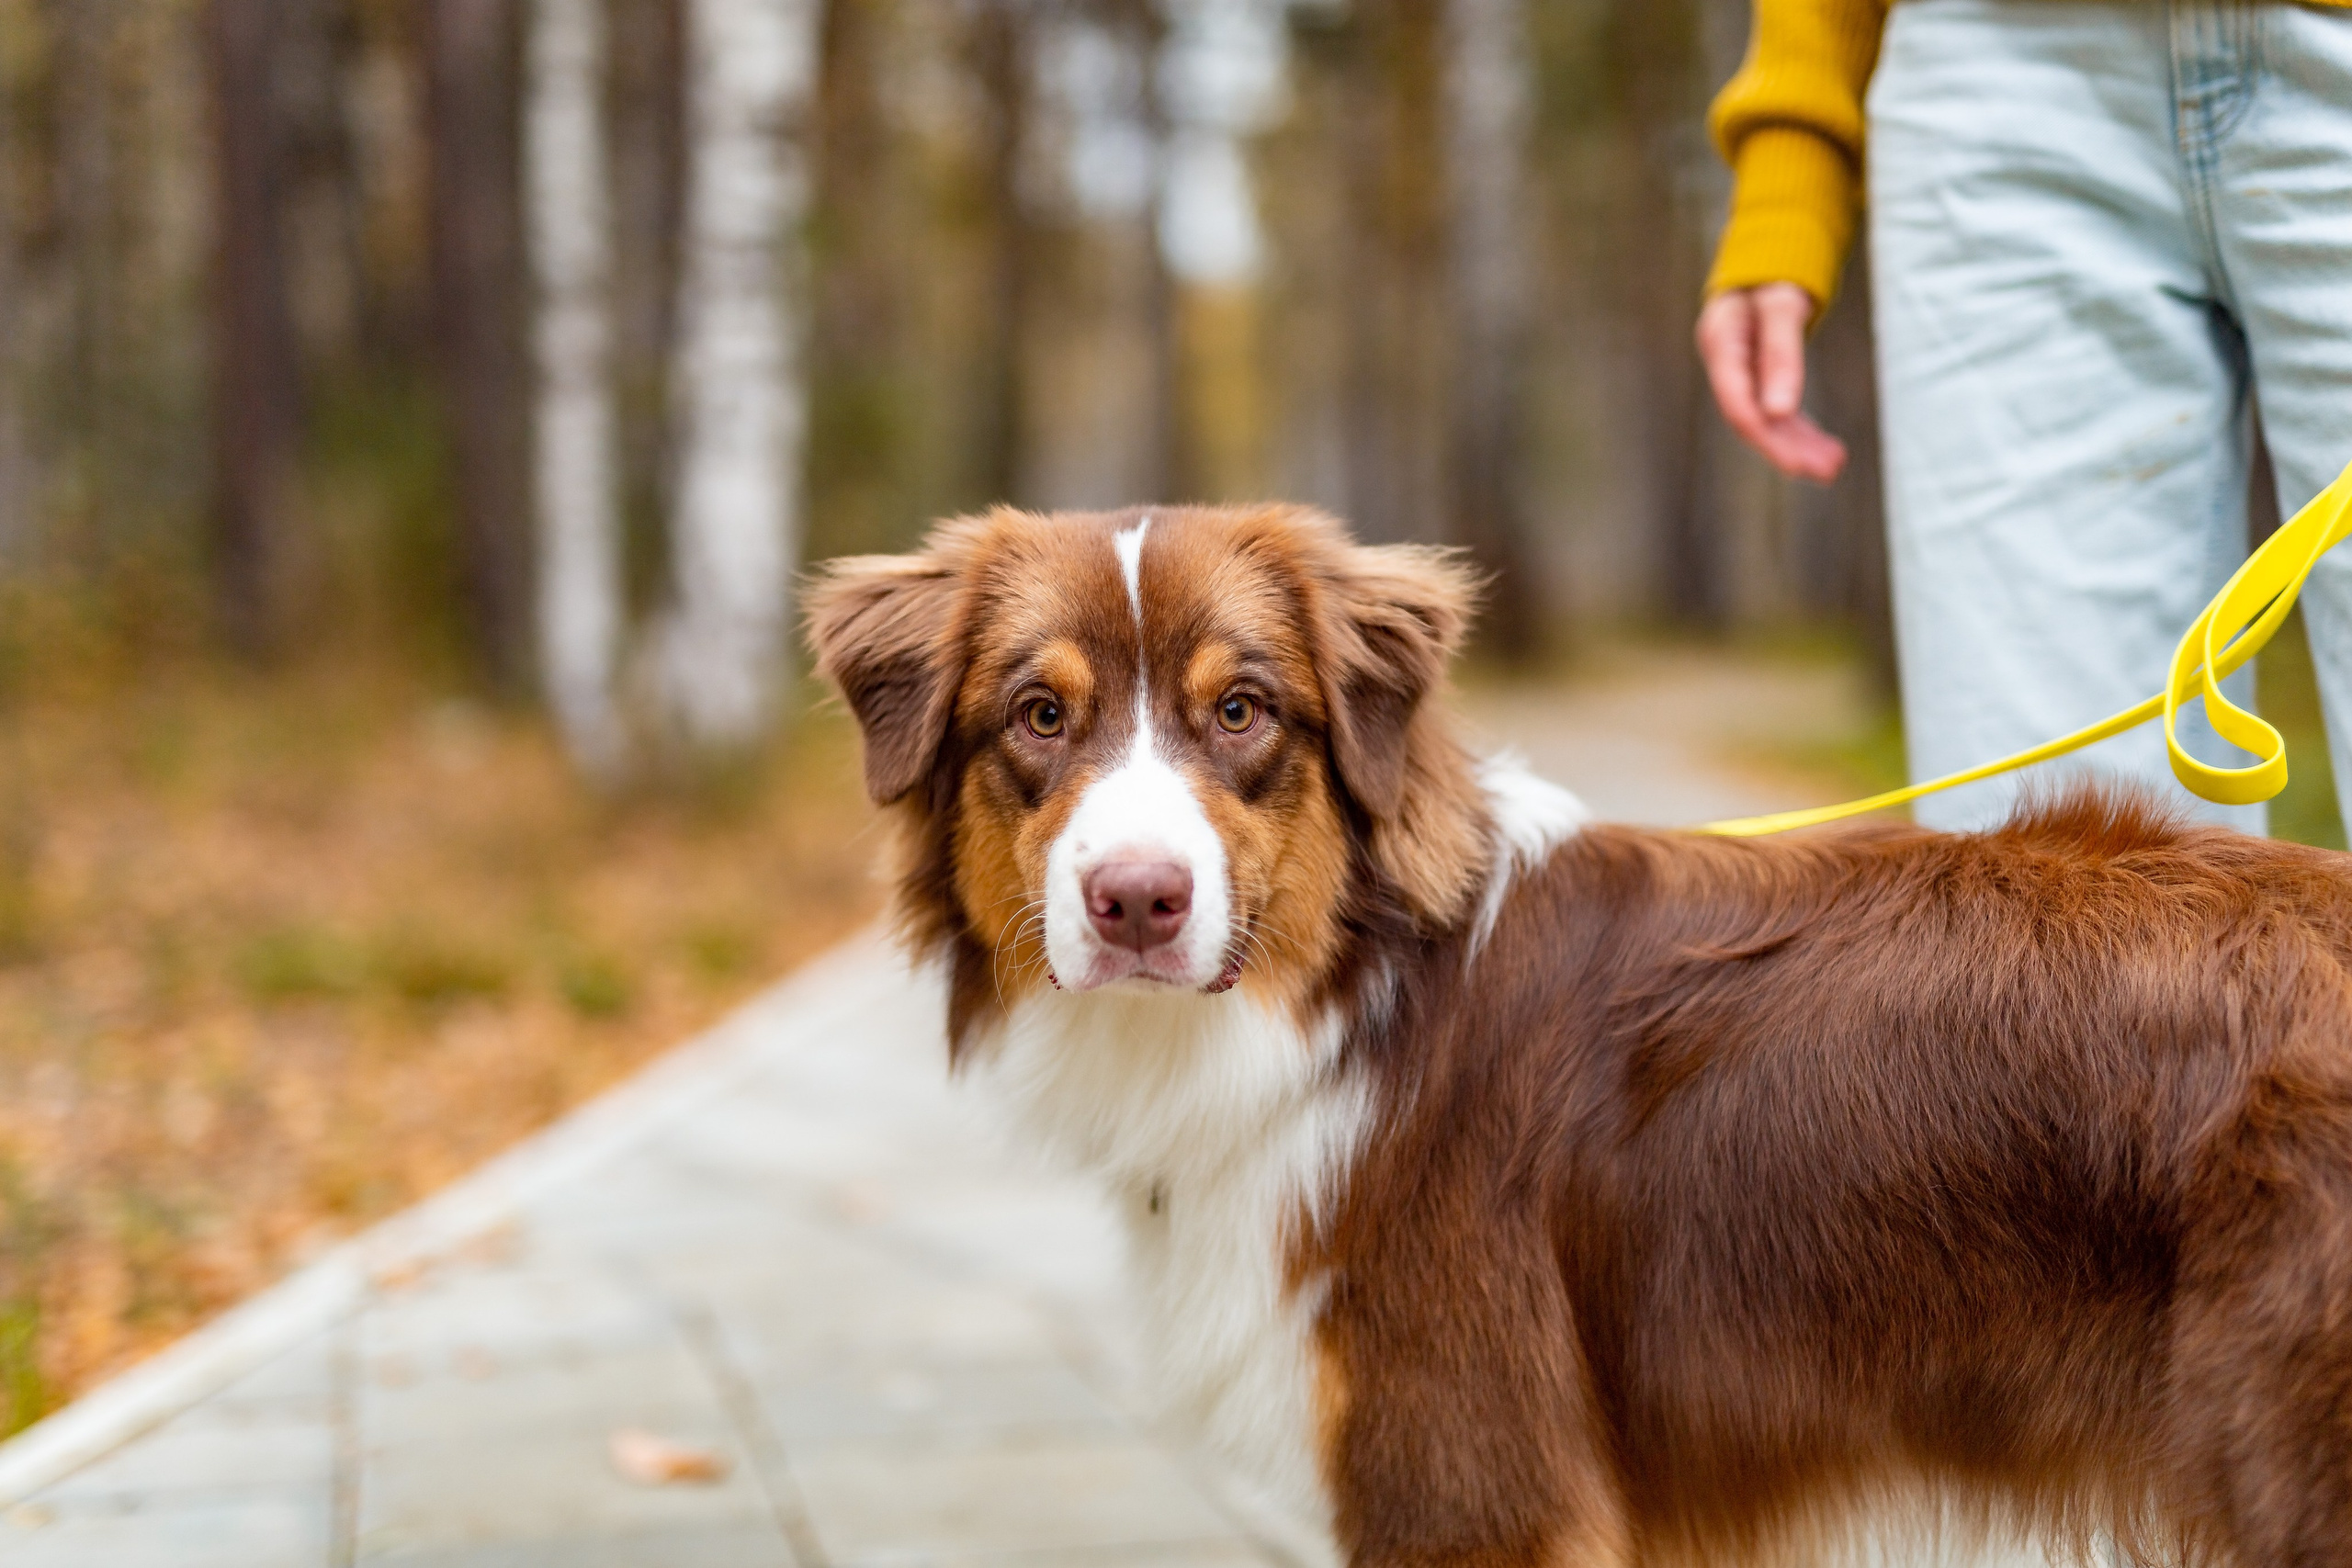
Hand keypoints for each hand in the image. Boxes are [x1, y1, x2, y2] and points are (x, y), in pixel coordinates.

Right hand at [1695, 282, 1847, 483]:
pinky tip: (1826, 449)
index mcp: (1721, 343)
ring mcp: (1741, 373)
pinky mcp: (1758, 377)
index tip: (1797, 463)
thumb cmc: (1772, 274)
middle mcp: (1726, 365)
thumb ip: (1780, 354)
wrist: (1767, 261)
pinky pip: (1778, 411)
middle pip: (1752, 418)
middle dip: (1787, 449)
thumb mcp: (1781, 305)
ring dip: (1799, 445)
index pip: (1737, 403)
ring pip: (1767, 419)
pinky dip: (1802, 431)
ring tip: (1834, 466)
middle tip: (1826, 472)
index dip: (1765, 436)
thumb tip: (1779, 411)